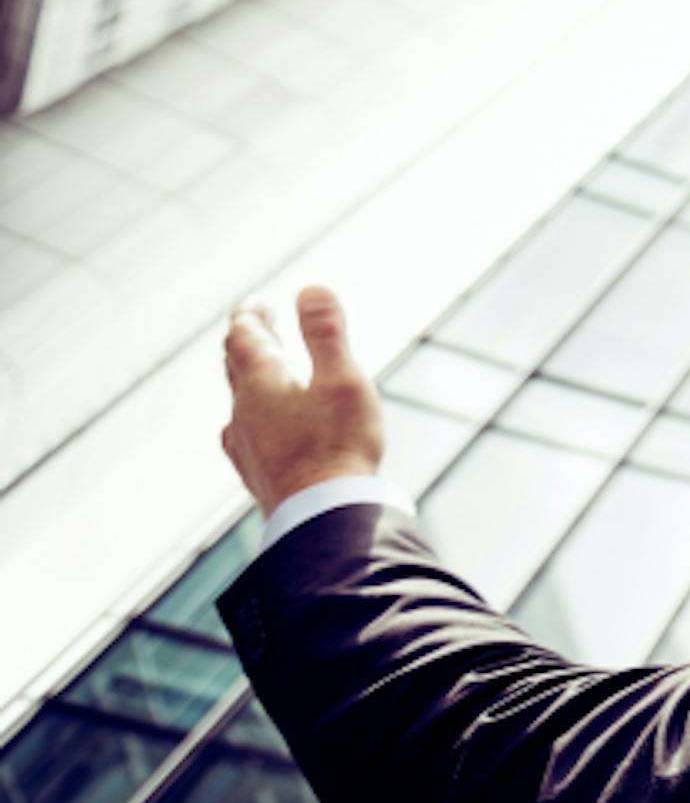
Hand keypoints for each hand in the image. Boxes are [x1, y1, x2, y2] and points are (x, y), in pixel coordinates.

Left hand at [222, 286, 385, 516]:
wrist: (322, 515)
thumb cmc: (338, 444)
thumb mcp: (342, 379)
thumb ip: (326, 334)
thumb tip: (310, 288)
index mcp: (262, 382)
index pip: (244, 336)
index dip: (250, 315)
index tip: (257, 302)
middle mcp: (243, 410)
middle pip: (235, 365)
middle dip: (247, 340)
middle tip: (258, 323)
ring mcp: (245, 443)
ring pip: (238, 399)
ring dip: (248, 376)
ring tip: (261, 370)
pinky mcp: (255, 470)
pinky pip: (243, 432)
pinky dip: (251, 413)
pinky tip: (252, 427)